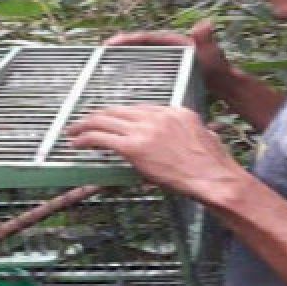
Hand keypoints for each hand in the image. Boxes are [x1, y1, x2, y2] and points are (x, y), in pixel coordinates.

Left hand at [66, 104, 247, 203]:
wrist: (213, 176)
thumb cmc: (213, 164)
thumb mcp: (204, 137)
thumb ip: (187, 132)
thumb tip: (180, 138)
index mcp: (175, 111)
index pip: (140, 108)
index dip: (122, 116)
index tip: (112, 122)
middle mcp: (157, 116)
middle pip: (119, 110)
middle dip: (99, 115)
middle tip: (84, 121)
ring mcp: (145, 130)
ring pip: (106, 120)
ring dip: (85, 125)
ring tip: (73, 131)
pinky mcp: (134, 147)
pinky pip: (103, 138)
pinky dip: (86, 139)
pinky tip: (77, 143)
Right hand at [105, 20, 232, 85]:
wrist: (224, 84)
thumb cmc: (218, 70)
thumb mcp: (212, 54)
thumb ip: (207, 41)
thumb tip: (205, 24)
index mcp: (173, 41)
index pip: (145, 38)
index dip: (127, 40)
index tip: (110, 44)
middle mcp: (168, 47)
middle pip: (138, 44)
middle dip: (120, 46)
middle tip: (100, 52)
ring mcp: (167, 57)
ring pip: (140, 55)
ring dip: (123, 57)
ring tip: (104, 63)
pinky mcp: (167, 68)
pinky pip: (146, 65)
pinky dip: (133, 68)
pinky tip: (123, 78)